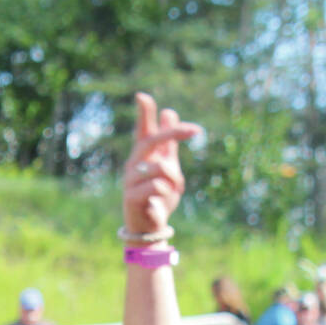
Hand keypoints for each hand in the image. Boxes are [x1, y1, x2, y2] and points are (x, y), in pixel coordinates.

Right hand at [121, 92, 201, 238]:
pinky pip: (157, 186)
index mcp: (143, 156)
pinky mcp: (130, 196)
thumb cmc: (158, 196)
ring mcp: (130, 180)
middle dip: (173, 133)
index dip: (143, 113)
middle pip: (151, 140)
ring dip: (175, 178)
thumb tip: (169, 111)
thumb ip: (169, 144)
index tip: (142, 96)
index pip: (141, 129)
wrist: (150, 228)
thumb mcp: (168, 167)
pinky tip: (162, 202)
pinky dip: (167, 193)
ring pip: (161, 167)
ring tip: (176, 190)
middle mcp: (133, 164)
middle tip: (195, 130)